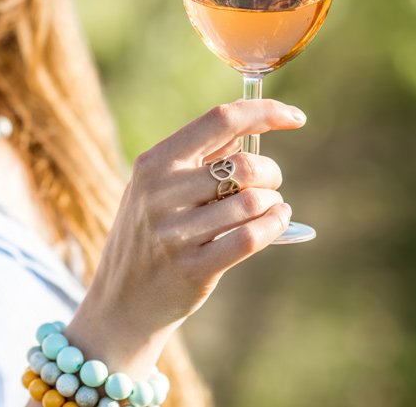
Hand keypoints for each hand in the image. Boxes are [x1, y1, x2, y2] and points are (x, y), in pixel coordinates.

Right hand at [65, 99, 304, 377]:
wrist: (120, 302)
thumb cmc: (150, 235)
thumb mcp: (157, 188)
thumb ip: (200, 156)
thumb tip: (251, 125)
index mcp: (154, 162)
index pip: (220, 120)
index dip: (264, 112)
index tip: (296, 117)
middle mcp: (160, 193)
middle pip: (244, 165)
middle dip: (271, 172)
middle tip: (270, 184)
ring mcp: (174, 232)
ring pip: (253, 201)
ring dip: (273, 203)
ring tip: (270, 208)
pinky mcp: (192, 267)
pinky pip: (251, 237)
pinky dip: (275, 225)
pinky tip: (278, 221)